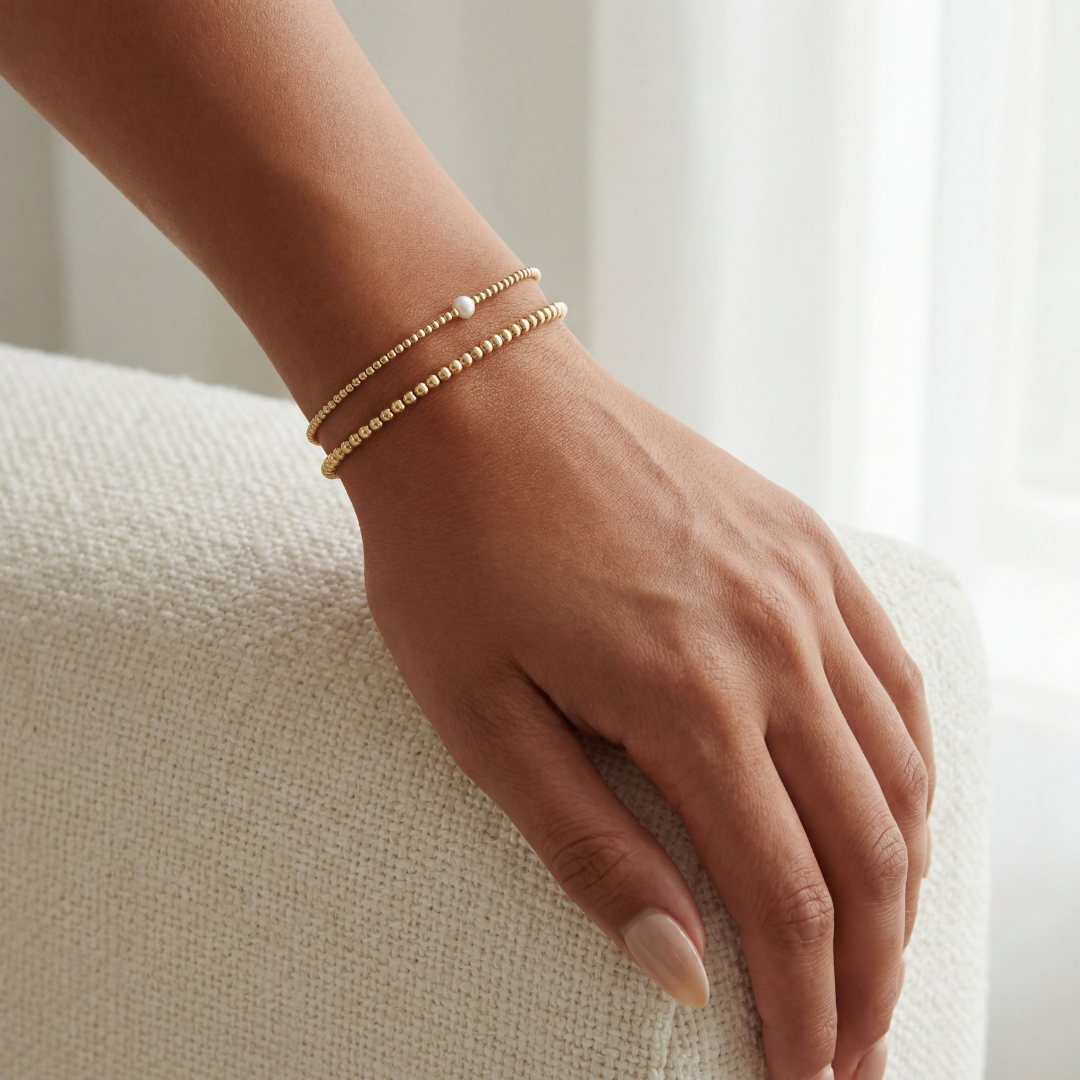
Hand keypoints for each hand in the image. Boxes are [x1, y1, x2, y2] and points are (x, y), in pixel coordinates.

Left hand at [336, 323, 933, 1079]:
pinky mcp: (802, 541)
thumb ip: (588, 846)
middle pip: (868, 846)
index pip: (786, 895)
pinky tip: (893, 806)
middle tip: (853, 1048)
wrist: (470, 396)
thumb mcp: (482, 714)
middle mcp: (774, 641)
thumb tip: (679, 966)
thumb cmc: (450, 551)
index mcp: (689, 696)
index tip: (806, 1078)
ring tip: (876, 950)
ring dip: (901, 874)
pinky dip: (906, 762)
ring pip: (898, 765)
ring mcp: (801, 583)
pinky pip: (889, 672)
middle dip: (870, 969)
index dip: (806, 1006)